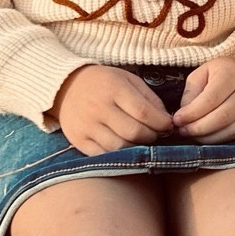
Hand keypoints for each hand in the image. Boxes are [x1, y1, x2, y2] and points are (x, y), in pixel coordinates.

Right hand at [52, 64, 173, 155]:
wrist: (66, 86)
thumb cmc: (104, 83)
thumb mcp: (128, 80)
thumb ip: (150, 98)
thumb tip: (167, 121)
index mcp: (114, 88)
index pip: (144, 113)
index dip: (161, 123)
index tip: (168, 126)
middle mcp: (99, 108)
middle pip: (134, 133)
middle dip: (152, 137)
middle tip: (155, 134)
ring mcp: (87, 126)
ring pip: (120, 147)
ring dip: (137, 147)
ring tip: (140, 140)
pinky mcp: (79, 140)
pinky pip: (104, 155)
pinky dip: (119, 154)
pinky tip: (124, 146)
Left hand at [174, 54, 234, 140]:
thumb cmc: (222, 71)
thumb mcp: (203, 72)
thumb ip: (191, 92)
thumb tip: (184, 116)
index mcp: (230, 75)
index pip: (210, 99)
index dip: (192, 113)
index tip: (177, 120)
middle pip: (222, 117)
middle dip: (198, 128)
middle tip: (182, 131)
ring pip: (230, 130)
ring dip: (207, 137)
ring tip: (191, 135)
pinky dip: (218, 139)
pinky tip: (205, 137)